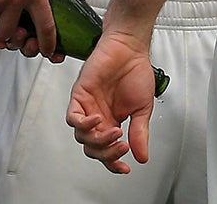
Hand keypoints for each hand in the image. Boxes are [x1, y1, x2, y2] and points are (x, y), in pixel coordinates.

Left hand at [67, 28, 155, 173]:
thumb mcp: (142, 108)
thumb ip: (140, 132)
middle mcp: (97, 117)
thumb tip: (142, 156)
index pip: (107, 150)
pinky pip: (73, 118)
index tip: (124, 168)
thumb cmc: (136, 71)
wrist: (129, 48)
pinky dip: (83, 124)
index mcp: (112, 121)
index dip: (114, 162)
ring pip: (82, 136)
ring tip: (115, 132)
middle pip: (93, 148)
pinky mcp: (79, 96)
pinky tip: (97, 120)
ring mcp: (87, 107)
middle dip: (108, 152)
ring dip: (98, 139)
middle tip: (122, 146)